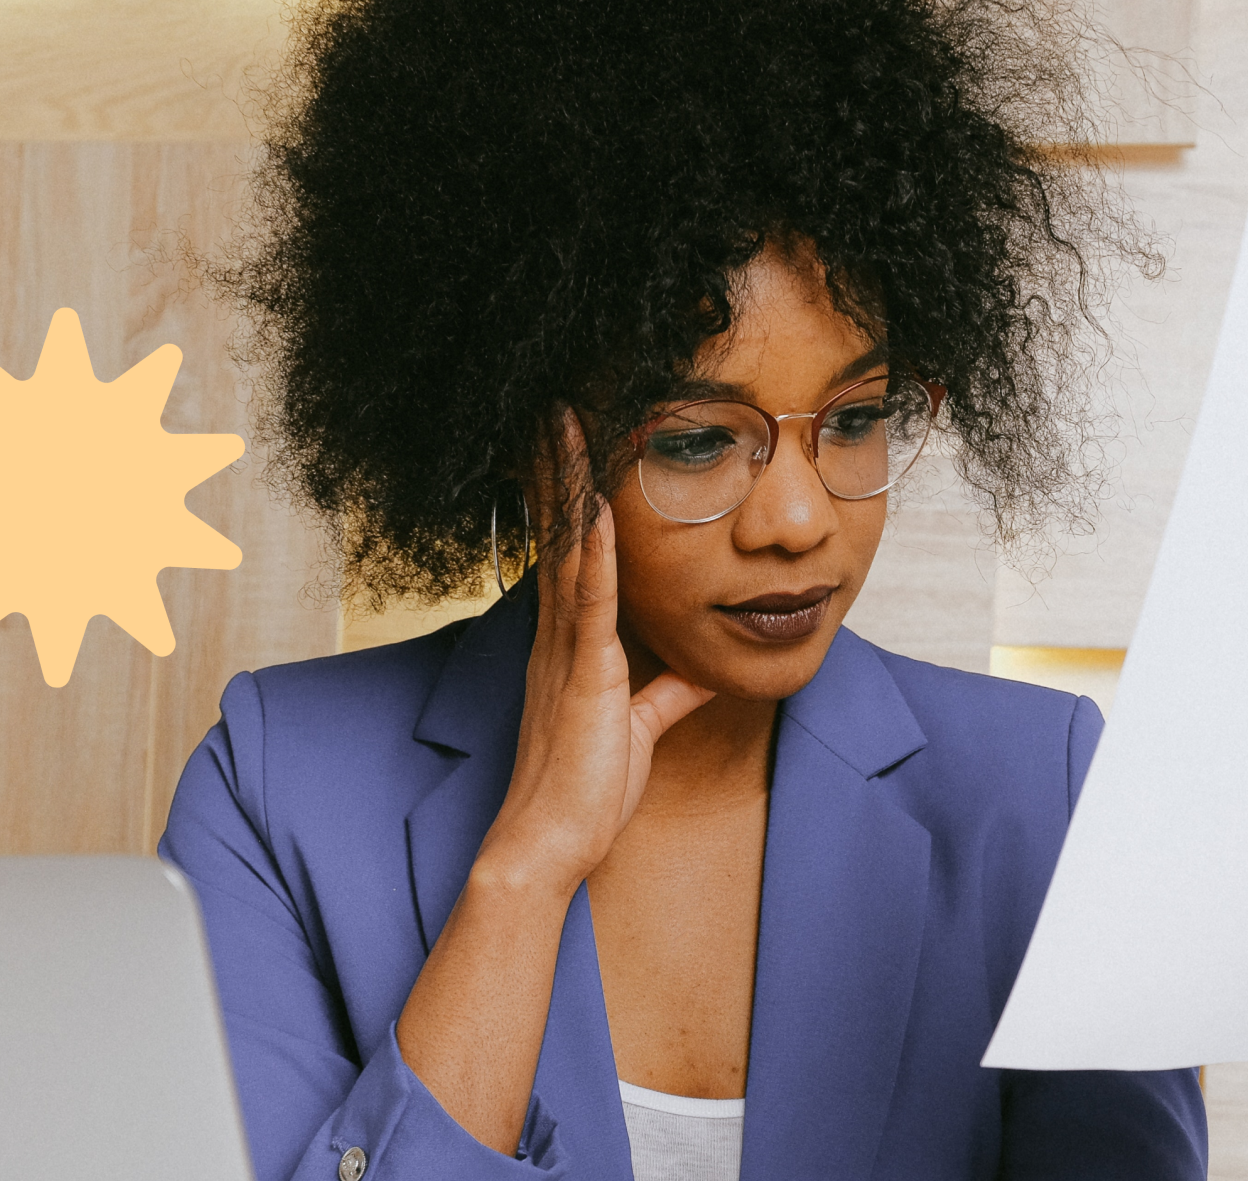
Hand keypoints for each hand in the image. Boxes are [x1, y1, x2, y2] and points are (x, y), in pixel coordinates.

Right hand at [473, 409, 717, 892]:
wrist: (549, 843)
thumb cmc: (585, 794)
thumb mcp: (639, 729)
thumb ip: (666, 693)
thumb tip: (698, 670)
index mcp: (569, 644)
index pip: (571, 552)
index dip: (569, 494)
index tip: (572, 442)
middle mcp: (558, 635)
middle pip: (559, 532)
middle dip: (557, 467)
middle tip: (555, 405)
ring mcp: (566, 650)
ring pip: (568, 548)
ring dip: (569, 483)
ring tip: (565, 423)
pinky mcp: (585, 673)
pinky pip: (589, 600)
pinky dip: (594, 551)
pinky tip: (597, 505)